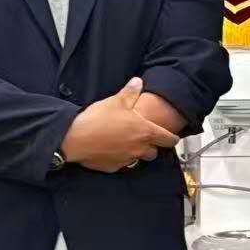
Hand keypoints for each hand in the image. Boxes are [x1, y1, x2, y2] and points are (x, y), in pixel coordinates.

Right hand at [60, 78, 178, 172]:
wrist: (76, 139)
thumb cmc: (98, 120)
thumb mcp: (116, 101)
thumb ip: (130, 92)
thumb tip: (138, 81)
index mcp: (145, 132)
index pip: (168, 139)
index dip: (173, 138)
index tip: (173, 137)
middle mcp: (139, 148)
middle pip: (154, 152)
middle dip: (152, 146)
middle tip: (145, 138)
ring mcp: (127, 159)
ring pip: (139, 159)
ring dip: (137, 153)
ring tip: (128, 143)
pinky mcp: (114, 167)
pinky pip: (122, 164)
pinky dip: (120, 158)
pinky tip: (112, 150)